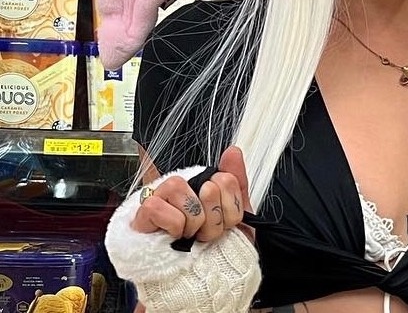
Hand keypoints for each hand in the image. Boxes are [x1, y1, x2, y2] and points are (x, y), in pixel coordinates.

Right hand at [131, 147, 251, 242]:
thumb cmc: (215, 249)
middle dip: (214, 219)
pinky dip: (172, 225)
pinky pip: (157, 206)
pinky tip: (173, 235)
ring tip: (189, 234)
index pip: (225, 177)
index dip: (232, 206)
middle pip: (207, 184)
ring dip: (192, 221)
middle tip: (206, 233)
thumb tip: (233, 151)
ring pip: (178, 187)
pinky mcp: (143, 214)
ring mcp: (162, 198)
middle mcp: (184, 188)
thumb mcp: (234, 216)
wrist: (201, 284)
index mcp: (205, 185)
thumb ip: (236, 182)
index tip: (227, 222)